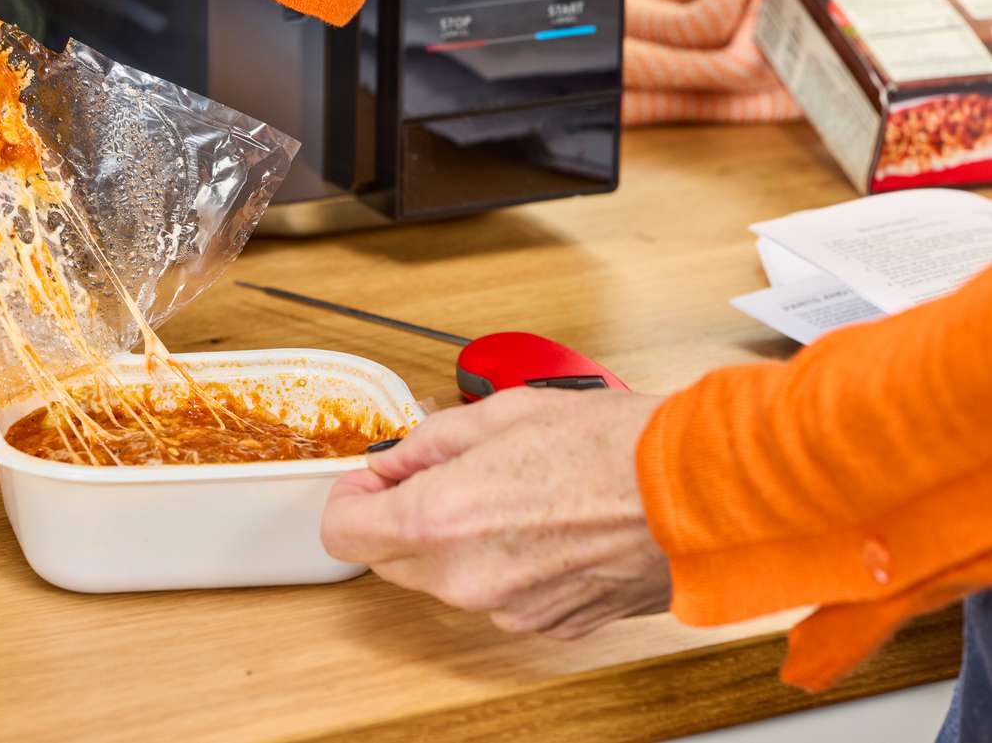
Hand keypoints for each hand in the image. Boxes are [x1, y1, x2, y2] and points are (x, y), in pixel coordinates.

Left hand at [321, 388, 671, 639]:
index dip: (351, 496)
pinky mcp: (551, 624)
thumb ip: (429, 441)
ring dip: (454, 541)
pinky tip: (542, 522)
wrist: (696, 493)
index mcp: (437, 522)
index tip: (376, 476)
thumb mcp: (499, 413)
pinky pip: (500, 595)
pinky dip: (503, 563)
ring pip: (446, 580)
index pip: (341, 530)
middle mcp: (465, 579)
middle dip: (398, 518)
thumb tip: (395, 457)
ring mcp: (509, 610)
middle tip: (434, 474)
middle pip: (387, 560)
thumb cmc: (610, 446)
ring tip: (504, 490)